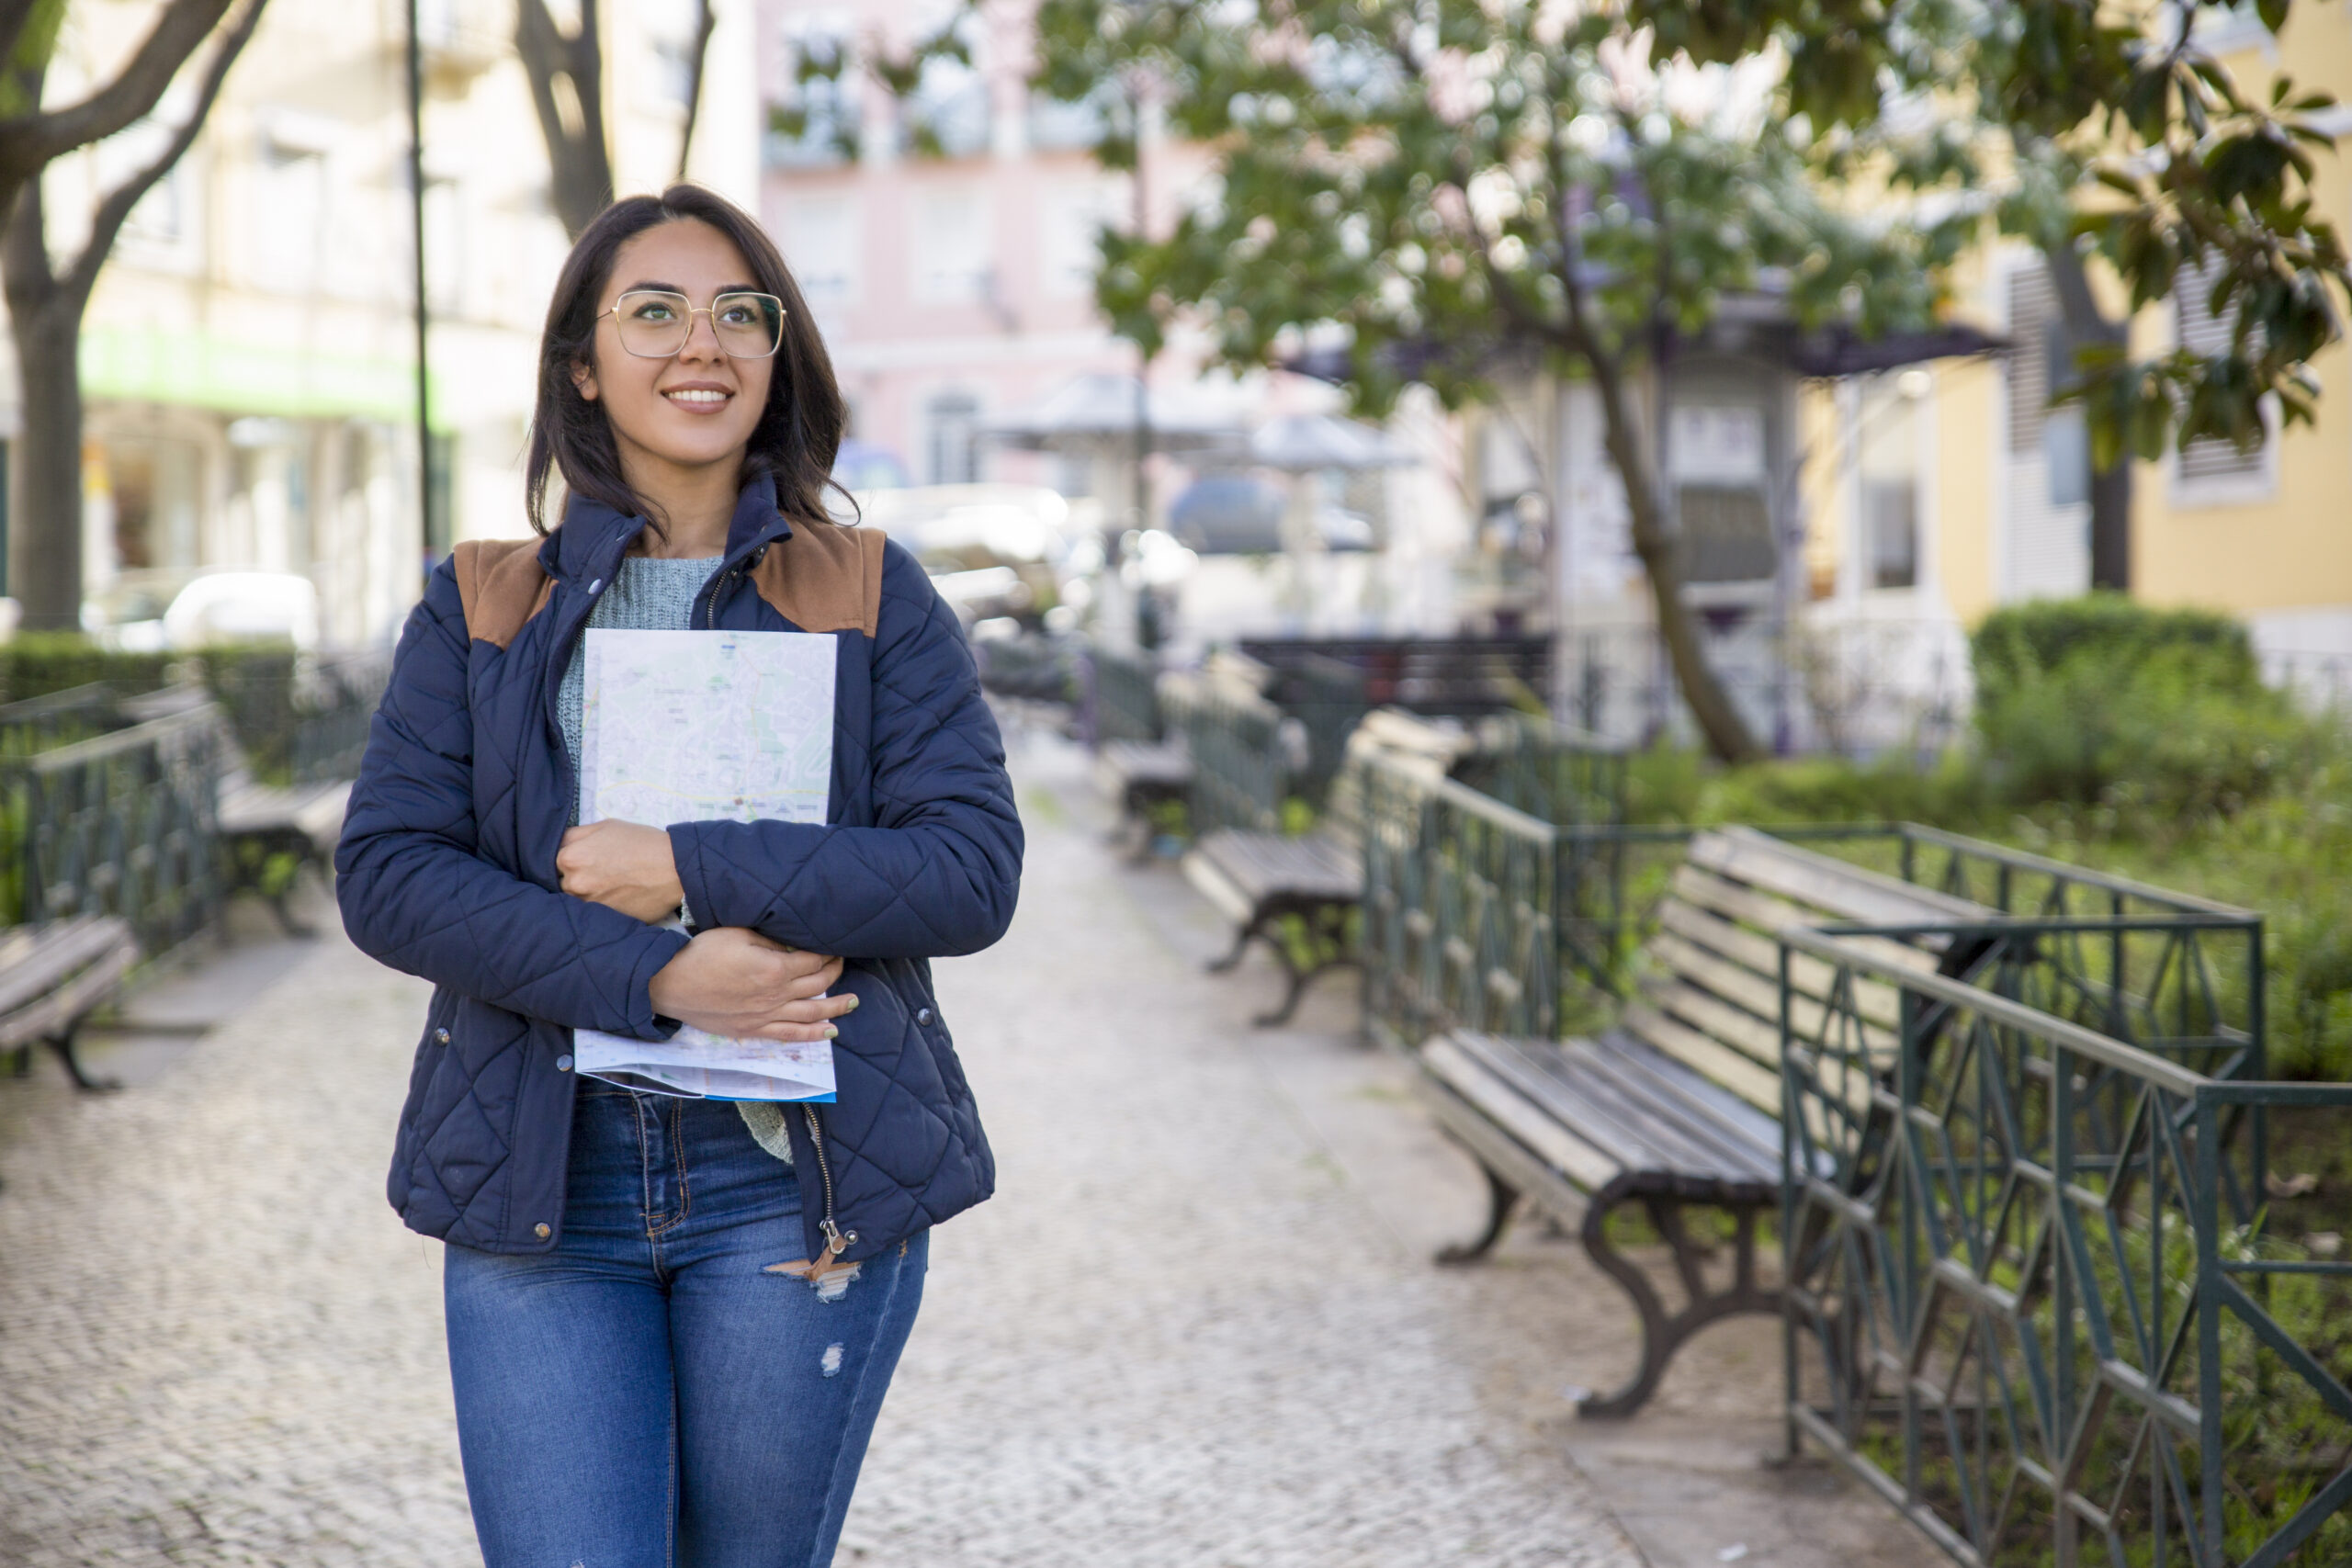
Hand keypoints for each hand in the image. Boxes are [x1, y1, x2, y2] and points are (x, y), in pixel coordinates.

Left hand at [559, 820, 684, 922]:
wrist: (674, 868)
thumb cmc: (642, 843)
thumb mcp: (605, 826)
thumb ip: (575, 835)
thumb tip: (560, 846)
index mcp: (569, 857)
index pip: (554, 860)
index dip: (571, 858)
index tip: (585, 858)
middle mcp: (573, 884)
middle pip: (563, 882)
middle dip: (577, 878)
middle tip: (600, 872)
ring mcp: (588, 905)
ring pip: (578, 900)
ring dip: (589, 894)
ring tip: (610, 885)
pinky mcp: (604, 920)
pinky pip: (594, 914)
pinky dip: (602, 906)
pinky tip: (618, 896)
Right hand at [647, 928, 852, 1042]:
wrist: (669, 983)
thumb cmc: (701, 953)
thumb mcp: (738, 933)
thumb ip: (771, 940)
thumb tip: (795, 944)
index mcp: (774, 968)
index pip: (813, 960)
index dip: (828, 953)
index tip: (835, 946)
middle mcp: (775, 996)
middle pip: (817, 985)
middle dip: (835, 973)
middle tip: (843, 963)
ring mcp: (765, 1016)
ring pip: (811, 1014)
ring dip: (836, 1007)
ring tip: (854, 1002)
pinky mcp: (752, 1030)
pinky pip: (790, 1035)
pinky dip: (813, 1035)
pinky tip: (829, 1032)